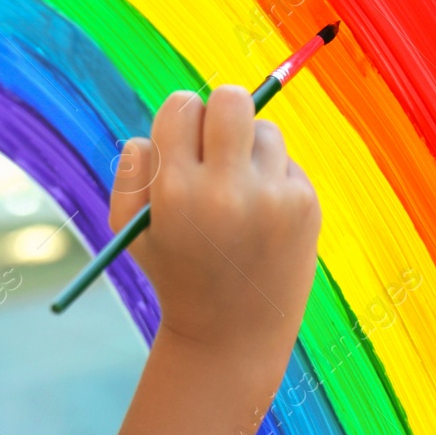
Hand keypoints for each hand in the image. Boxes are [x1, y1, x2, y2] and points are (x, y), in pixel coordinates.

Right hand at [108, 85, 320, 365]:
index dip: (180, 119)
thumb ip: (134, 168)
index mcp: (177, 191)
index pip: (182, 107)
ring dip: (249, 147)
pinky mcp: (304, 205)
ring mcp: (273, 197)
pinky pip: (286, 161)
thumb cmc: (174, 271)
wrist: (232, 335)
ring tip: (238, 189)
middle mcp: (228, 191)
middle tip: (218, 137)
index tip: (183, 138)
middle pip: (231, 99)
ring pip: (264, 129)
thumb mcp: (131, 226)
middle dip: (221, 109)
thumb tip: (166, 122)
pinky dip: (271, 176)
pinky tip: (261, 215)